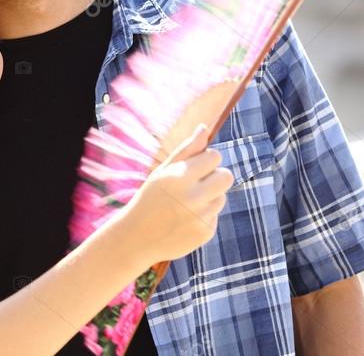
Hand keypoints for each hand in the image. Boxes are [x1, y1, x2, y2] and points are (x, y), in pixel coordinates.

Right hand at [118, 124, 233, 263]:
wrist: (136, 237)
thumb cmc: (150, 197)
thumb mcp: (163, 171)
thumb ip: (187, 149)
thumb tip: (204, 127)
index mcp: (180, 176)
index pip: (215, 156)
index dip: (206, 159)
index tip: (194, 166)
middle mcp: (193, 197)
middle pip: (226, 176)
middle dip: (216, 176)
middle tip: (198, 182)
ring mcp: (200, 217)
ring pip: (222, 197)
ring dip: (209, 197)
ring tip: (186, 204)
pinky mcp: (205, 233)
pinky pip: (215, 215)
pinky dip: (203, 216)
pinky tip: (185, 220)